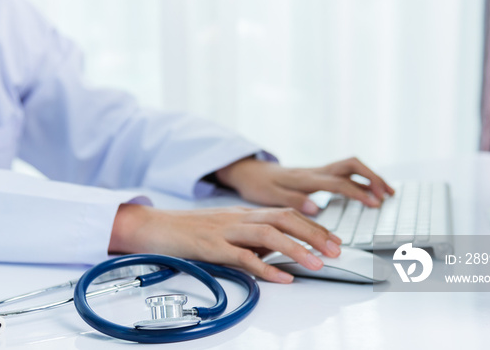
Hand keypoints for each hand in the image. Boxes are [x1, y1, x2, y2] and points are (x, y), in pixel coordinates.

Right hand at [109, 204, 341, 282]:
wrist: (155, 226)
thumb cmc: (190, 231)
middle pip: (284, 218)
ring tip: (317, 263)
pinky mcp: (211, 246)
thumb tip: (279, 254)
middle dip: (314, 233)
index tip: (334, 240)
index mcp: (245, 213)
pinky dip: (265, 267)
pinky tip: (282, 277)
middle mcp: (239, 218)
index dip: (314, 225)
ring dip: (296, 248)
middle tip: (335, 250)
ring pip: (268, 233)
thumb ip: (252, 240)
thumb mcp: (227, 231)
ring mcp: (226, 230)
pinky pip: (242, 256)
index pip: (286, 213)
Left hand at [215, 156, 394, 214]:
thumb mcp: (269, 196)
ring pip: (351, 168)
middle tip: (388, 195)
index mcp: (306, 178)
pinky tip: (369, 192)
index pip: (338, 182)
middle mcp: (315, 172)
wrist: (249, 171)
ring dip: (370, 178)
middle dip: (373, 178)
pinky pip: (345, 174)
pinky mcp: (317, 175)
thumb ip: (292, 200)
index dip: (358, 192)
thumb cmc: (259, 185)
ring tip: (387, 193)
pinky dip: (361, 181)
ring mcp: (318, 172)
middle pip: (351, 166)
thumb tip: (316, 208)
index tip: (375, 203)